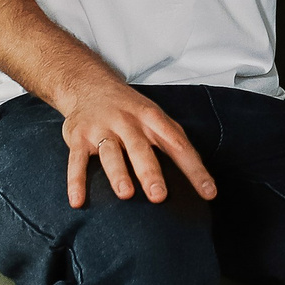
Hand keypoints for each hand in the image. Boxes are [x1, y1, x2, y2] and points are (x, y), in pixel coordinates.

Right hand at [51, 71, 218, 208]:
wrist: (88, 84)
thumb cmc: (130, 109)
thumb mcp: (154, 117)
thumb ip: (173, 141)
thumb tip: (198, 174)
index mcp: (152, 118)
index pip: (178, 145)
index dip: (194, 170)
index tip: (209, 193)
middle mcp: (128, 122)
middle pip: (141, 148)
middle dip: (150, 172)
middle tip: (159, 196)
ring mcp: (102, 128)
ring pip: (110, 152)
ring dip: (118, 173)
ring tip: (126, 194)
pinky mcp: (78, 136)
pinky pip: (76, 160)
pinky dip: (76, 181)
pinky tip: (78, 201)